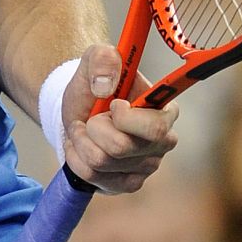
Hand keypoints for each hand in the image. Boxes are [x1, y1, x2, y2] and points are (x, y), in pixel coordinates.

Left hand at [60, 43, 178, 192]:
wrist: (81, 109)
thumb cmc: (95, 84)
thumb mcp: (94, 59)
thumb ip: (102, 58)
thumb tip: (105, 85)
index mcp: (165, 110)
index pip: (156, 128)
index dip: (125, 118)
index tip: (113, 104)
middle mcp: (162, 142)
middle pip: (121, 148)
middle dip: (96, 127)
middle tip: (94, 116)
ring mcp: (146, 166)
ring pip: (101, 162)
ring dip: (82, 140)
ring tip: (86, 128)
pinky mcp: (127, 183)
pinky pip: (92, 176)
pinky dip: (77, 157)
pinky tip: (83, 145)